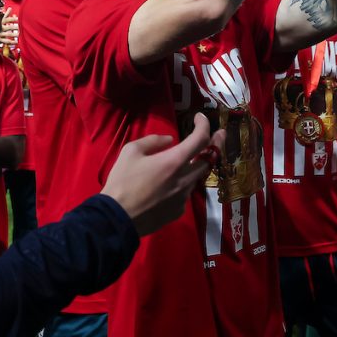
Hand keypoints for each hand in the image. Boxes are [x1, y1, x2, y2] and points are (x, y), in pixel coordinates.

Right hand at [0, 8, 18, 47]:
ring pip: (7, 34)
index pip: (6, 20)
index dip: (12, 19)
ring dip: (13, 34)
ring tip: (18, 34)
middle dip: (14, 27)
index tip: (18, 18)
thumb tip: (10, 8)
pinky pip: (6, 41)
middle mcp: (0, 28)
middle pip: (8, 27)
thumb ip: (6, 15)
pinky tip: (16, 42)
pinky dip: (11, 42)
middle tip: (19, 27)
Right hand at [102, 113, 225, 237]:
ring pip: (196, 177)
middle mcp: (184, 179)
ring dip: (196, 166)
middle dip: (217, 144)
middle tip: (220, 134)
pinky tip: (169, 185)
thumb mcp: (131, 152)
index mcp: (174, 162)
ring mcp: (183, 197)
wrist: (116, 219)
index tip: (201, 117)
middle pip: (209, 159)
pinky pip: (185, 193)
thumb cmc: (122, 182)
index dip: (204, 125)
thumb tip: (169, 140)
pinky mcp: (178, 211)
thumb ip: (153, 141)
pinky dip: (182, 183)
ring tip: (189, 160)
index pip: (200, 139)